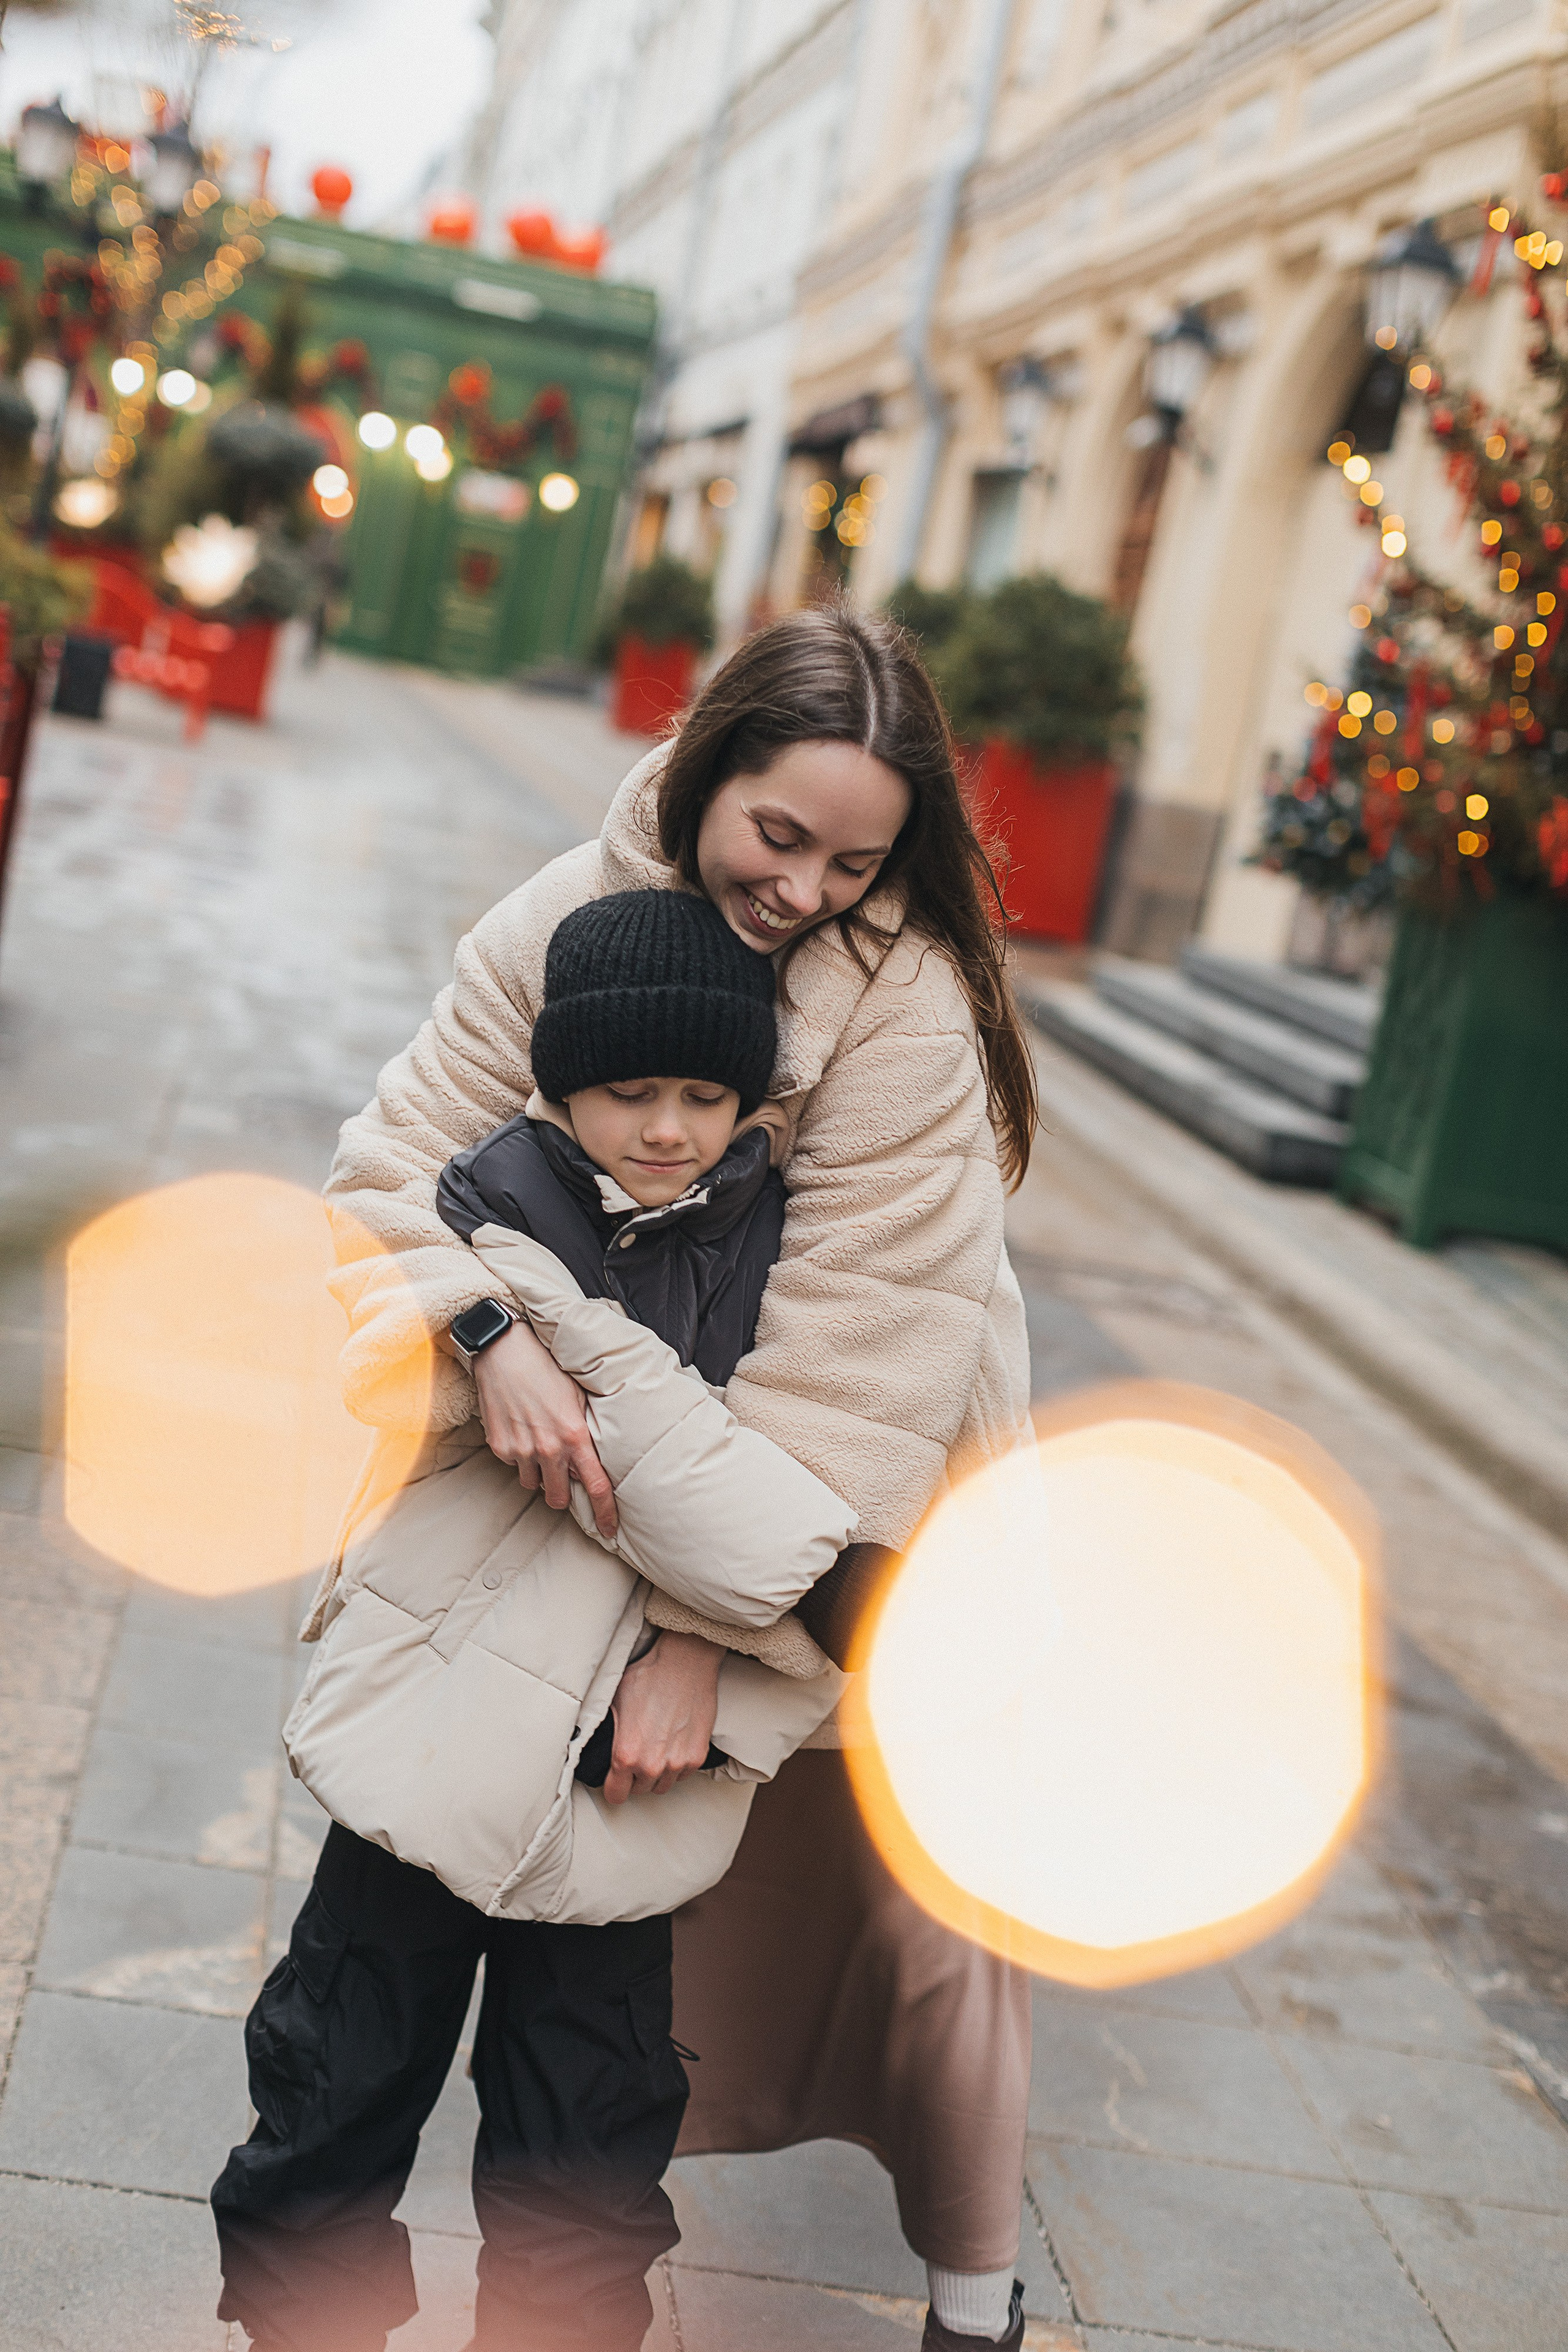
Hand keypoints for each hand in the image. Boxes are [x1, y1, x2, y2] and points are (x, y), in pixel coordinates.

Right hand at [470, 1318, 617, 1538]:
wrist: (505, 1349)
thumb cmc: (548, 1367)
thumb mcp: (579, 1397)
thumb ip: (586, 1432)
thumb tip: (593, 1460)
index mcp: (575, 1436)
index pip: (596, 1487)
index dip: (605, 1513)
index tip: (610, 1530)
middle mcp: (548, 1448)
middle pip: (557, 1498)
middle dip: (561, 1493)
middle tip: (561, 1476)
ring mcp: (520, 1449)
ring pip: (532, 1483)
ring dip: (538, 1471)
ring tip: (538, 1440)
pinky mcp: (499, 1446)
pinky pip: (513, 1465)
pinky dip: (519, 1455)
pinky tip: (521, 1427)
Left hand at [603, 1632, 722, 1803]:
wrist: (685, 1663)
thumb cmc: (648, 1677)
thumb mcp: (613, 1702)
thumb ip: (606, 1732)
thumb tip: (595, 1744)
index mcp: (626, 1755)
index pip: (616, 1795)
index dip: (613, 1787)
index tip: (614, 1779)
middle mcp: (651, 1765)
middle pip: (639, 1791)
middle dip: (635, 1777)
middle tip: (636, 1755)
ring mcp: (677, 1763)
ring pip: (662, 1785)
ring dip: (657, 1774)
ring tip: (655, 1750)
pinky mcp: (698, 1756)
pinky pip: (683, 1775)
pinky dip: (677, 1766)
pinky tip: (672, 1746)